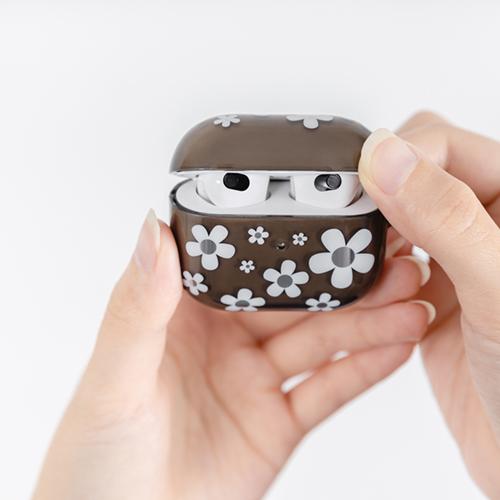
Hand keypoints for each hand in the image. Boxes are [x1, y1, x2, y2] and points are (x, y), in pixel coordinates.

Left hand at [32, 210, 430, 499]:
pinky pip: (326, 390)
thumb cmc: (98, 456)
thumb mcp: (114, 376)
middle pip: (292, 300)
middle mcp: (224, 339)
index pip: (242, 263)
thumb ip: (137, 306)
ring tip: (408, 303)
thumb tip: (153, 232)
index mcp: (182, 314)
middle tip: (386, 261)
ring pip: (319, 340)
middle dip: (341, 281)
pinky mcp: (277, 419)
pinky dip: (364, 369)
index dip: (284, 240)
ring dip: (366, 322)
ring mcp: (254, 378)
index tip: (328, 219)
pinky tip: (396, 346)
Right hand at [358, 112, 499, 497]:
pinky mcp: (431, 293)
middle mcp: (485, 224)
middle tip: (358, 229)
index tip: (358, 189)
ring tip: (377, 273)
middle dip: (378, 200)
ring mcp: (456, 259)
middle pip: (412, 177)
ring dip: (374, 244)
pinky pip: (386, 265)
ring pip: (392, 221)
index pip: (443, 144)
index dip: (396, 159)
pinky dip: (372, 278)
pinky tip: (378, 297)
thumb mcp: (499, 289)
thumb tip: (387, 157)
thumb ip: (444, 217)